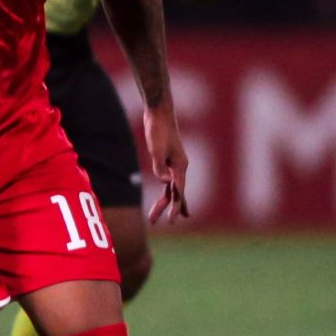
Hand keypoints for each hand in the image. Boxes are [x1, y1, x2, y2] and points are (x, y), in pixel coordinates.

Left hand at [143, 104, 189, 223]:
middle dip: (166, 208)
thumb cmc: (158, 129)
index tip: (172, 221)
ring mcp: (175, 163)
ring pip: (172, 188)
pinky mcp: (167, 159)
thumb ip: (160, 166)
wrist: (159, 112)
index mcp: (180, 166)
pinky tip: (166, 195)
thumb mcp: (156, 149)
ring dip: (166, 202)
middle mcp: (179, 167)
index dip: (175, 207)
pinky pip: (169, 180)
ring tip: (161, 218)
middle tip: (155, 222)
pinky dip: (168, 190)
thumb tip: (166, 183)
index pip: (178, 191)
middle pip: (175, 192)